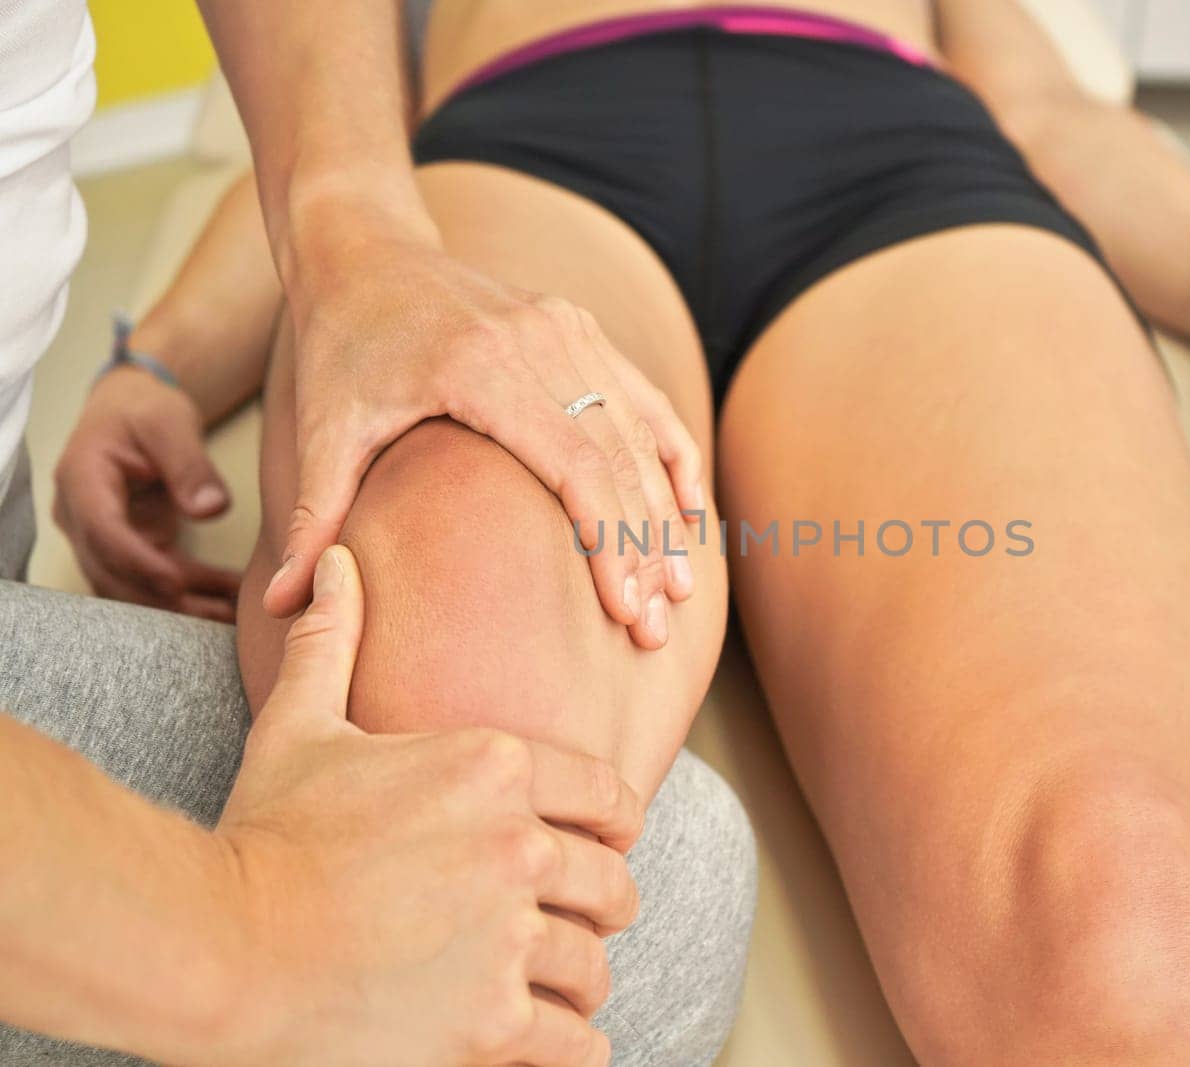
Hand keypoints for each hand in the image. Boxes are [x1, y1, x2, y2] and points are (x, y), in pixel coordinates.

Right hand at [53, 366, 240, 619]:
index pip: (102, 531)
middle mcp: (80, 515)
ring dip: (179, 605)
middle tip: (216, 614)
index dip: (137, 561)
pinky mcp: (125, 548)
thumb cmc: (145, 410)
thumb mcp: (169, 423)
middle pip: (112, 570)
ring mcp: (100, 537)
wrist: (131, 411)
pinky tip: (228, 600)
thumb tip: (211, 510)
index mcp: (82, 480)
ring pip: (130, 586)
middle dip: (163, 597)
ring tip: (231, 615)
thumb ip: (190, 465)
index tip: (176, 582)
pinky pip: (151, 581)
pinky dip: (188, 594)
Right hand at [211, 546, 640, 1065]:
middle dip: (599, 905)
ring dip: (578, 979)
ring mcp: (509, 938)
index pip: (612, 799)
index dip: (615, 827)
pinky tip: (556, 1041)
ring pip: (594, 965)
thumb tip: (333, 563)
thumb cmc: (262, 834)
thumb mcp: (299, 727)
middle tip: (577, 923)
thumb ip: (332, 643)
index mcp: (494, 769)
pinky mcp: (492, 1023)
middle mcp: (519, 847)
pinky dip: (572, 1045)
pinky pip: (576, 1043)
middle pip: (612, 886)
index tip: (605, 846)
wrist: (217, 947)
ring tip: (556, 986)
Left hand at [266, 216, 701, 649]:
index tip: (624, 611)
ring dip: (665, 515)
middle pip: (619, 460)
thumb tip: (278, 607)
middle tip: (654, 628)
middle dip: (643, 551)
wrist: (365, 248)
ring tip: (680, 590)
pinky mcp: (582, 326)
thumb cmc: (343, 345)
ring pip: (641, 433)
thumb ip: (313, 518)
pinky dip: (671, 457)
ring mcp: (570, 328)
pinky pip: (644, 399)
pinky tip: (689, 513)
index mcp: (483, 368)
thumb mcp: (323, 429)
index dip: (609, 545)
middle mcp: (541, 340)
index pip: (575, 468)